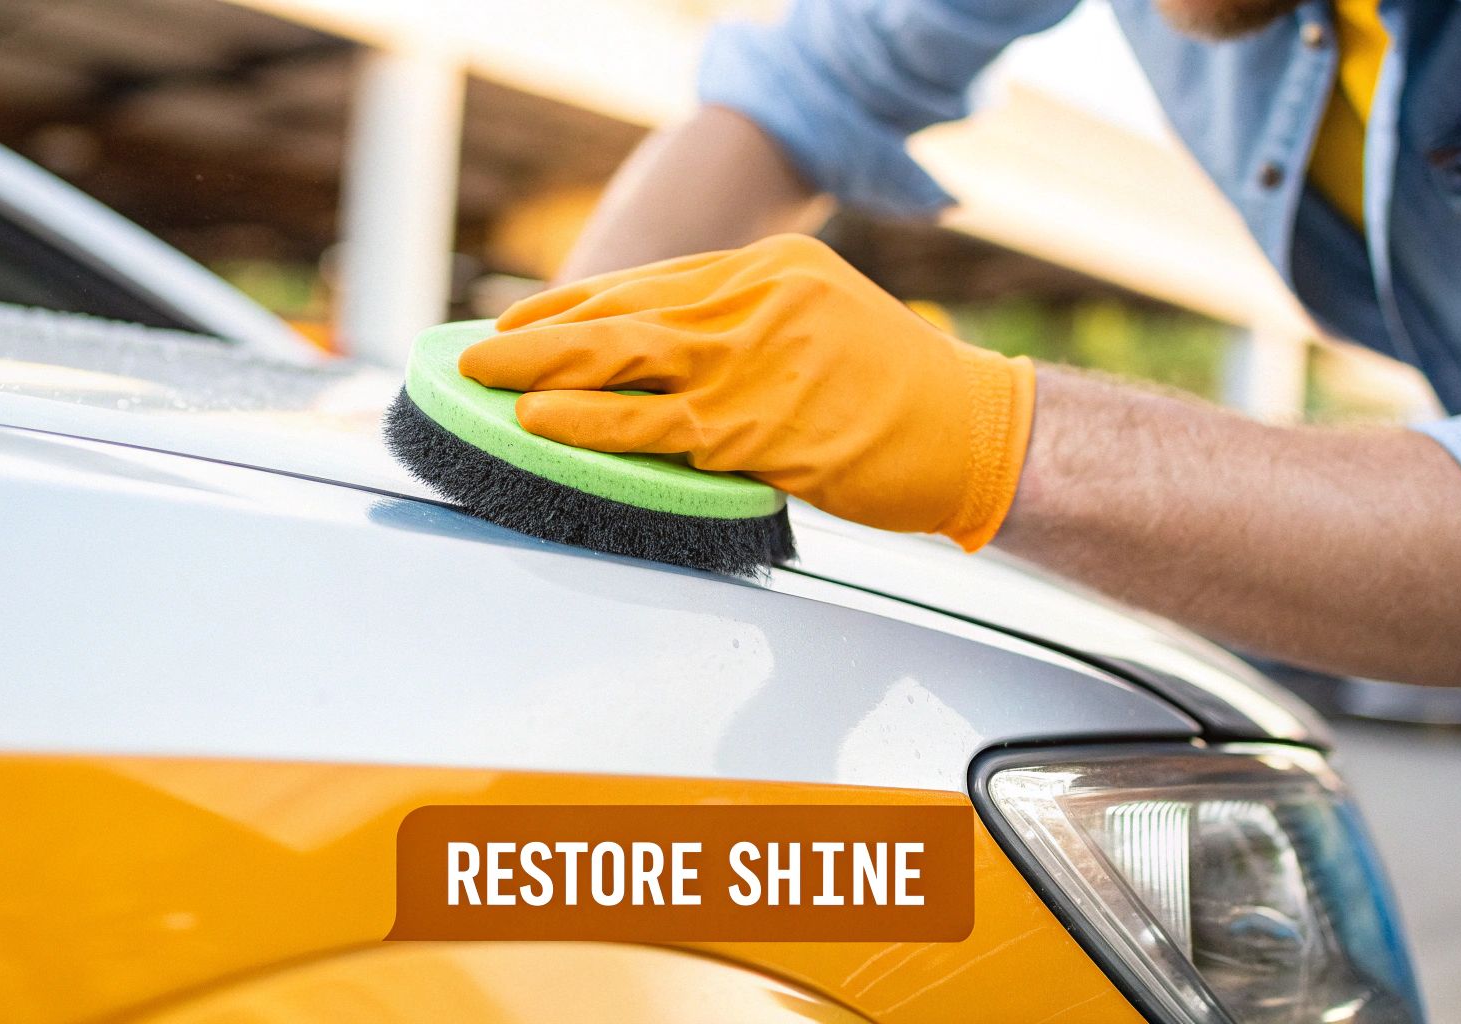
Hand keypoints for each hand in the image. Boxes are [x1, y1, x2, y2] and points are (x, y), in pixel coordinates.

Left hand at [459, 234, 1036, 549]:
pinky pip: (653, 422)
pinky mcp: (758, 423)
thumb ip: (750, 334)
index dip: (578, 306)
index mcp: (770, 270)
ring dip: (543, 371)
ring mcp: (755, 358)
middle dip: (541, 334)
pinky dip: (589, 423)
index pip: (651, 284)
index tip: (525, 323)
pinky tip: (541, 423)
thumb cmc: (904, 394)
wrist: (978, 430)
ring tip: (484, 382)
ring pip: (624, 357)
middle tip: (481, 352)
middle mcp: (756, 300)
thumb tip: (670, 367)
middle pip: (623, 310)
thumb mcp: (825, 327)